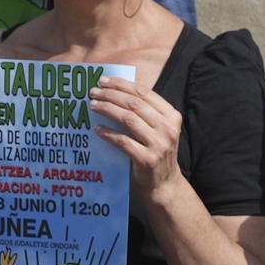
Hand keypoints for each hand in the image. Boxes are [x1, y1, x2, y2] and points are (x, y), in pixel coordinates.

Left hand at [93, 75, 185, 202]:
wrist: (164, 184)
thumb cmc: (156, 152)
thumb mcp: (159, 129)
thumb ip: (145, 112)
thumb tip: (116, 90)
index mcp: (171, 116)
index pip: (144, 93)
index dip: (122, 84)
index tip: (104, 80)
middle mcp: (167, 128)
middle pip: (134, 104)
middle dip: (111, 95)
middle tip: (93, 92)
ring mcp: (158, 145)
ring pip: (128, 119)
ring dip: (107, 109)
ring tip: (93, 105)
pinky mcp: (146, 160)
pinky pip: (122, 141)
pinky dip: (108, 133)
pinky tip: (97, 129)